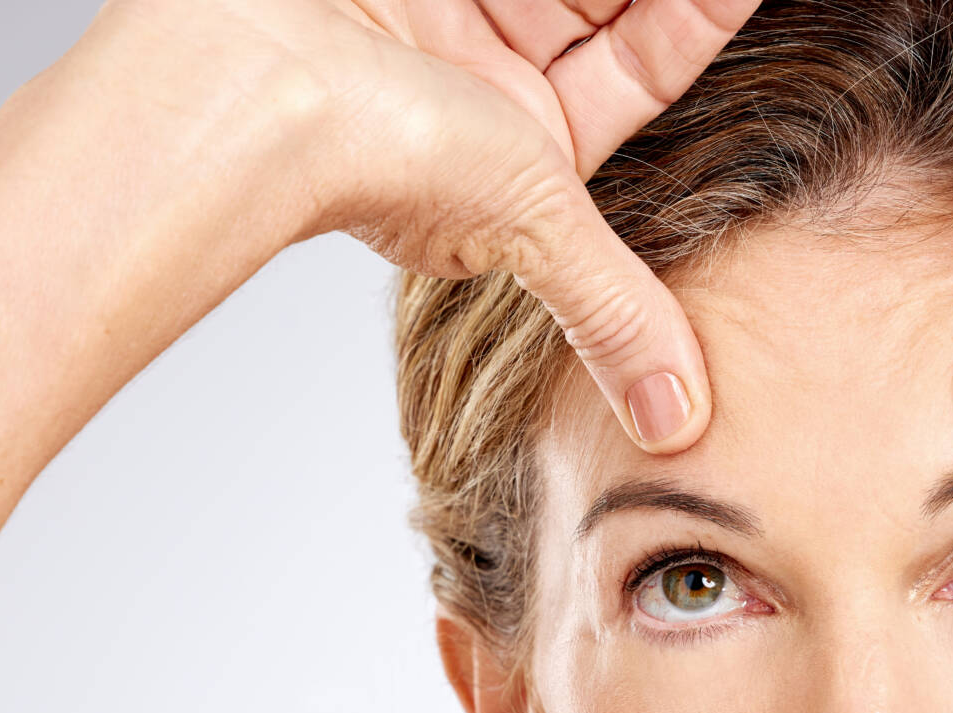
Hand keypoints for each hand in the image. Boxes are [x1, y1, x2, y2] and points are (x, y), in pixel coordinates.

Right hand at [78, 0, 757, 450]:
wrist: (244, 79)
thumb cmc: (371, 158)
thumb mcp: (535, 227)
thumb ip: (615, 318)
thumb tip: (678, 429)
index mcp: (536, 129)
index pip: (654, 61)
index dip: (708, 19)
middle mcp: (496, 59)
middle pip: (610, 3)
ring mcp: (453, 2)